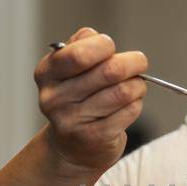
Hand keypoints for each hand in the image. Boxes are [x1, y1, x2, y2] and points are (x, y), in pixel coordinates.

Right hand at [34, 28, 147, 176]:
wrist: (71, 146)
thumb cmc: (77, 98)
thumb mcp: (69, 68)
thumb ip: (81, 45)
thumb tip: (97, 39)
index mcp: (46, 73)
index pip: (80, 54)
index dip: (104, 45)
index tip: (111, 48)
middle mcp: (55, 98)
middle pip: (110, 71)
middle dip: (133, 63)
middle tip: (139, 63)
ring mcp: (73, 121)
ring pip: (123, 92)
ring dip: (137, 85)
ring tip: (135, 86)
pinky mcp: (94, 138)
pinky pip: (129, 112)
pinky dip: (136, 104)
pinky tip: (129, 105)